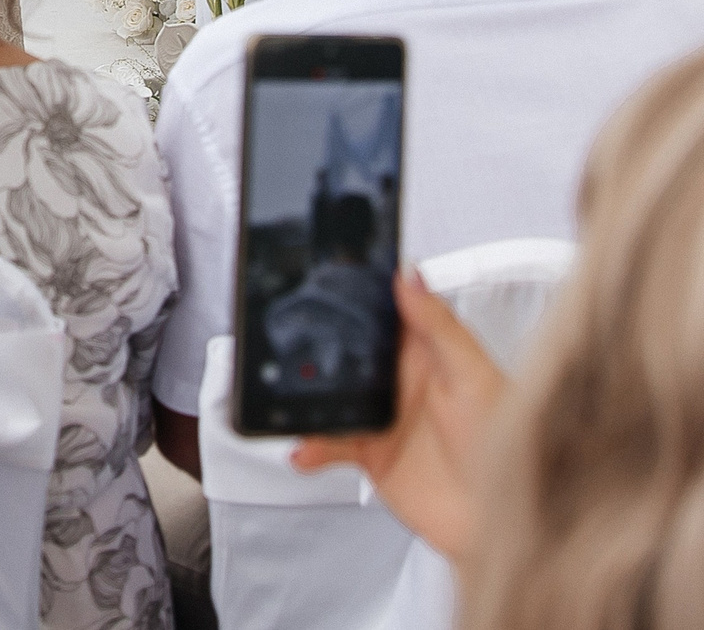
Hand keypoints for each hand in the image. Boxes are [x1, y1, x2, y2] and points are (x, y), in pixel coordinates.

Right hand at [291, 268, 507, 560]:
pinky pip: (327, 443)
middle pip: (346, 350)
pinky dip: (310, 446)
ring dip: (307, 398)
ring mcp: (383, 416)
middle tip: (289, 344)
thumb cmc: (510, 448)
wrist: (503, 523)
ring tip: (291, 401)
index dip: (355, 291)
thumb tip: (410, 275)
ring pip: (330, 395)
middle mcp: (401, 380)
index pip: (384, 310)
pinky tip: (306, 448)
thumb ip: (439, 328)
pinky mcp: (369, 452)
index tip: (319, 275)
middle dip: (315, 346)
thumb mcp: (474, 378)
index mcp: (428, 352)